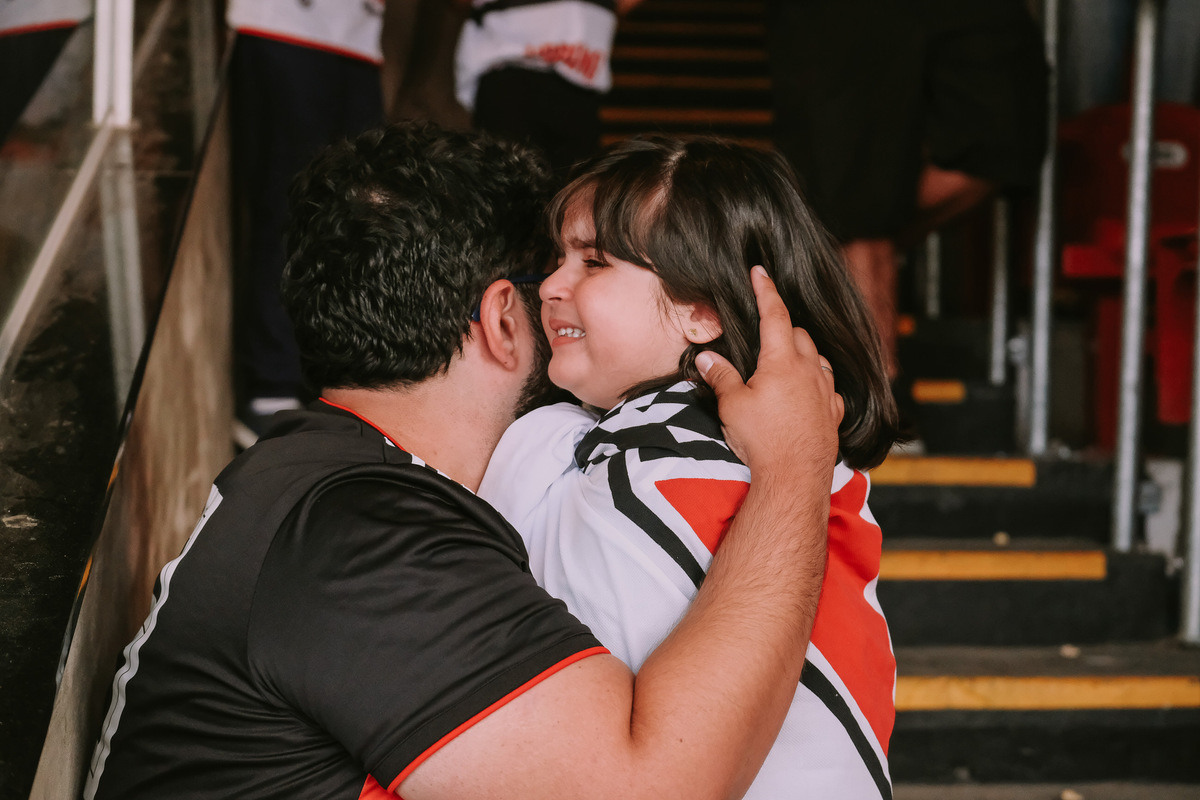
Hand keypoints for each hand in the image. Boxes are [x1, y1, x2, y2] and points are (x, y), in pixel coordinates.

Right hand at [696, 266, 842, 475]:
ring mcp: (825, 391)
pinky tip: (808, 392)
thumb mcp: (731, 405)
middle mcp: (809, 370)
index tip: (760, 272)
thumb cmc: (762, 439)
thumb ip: (720, 376)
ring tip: (785, 362)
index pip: (774, 314)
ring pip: (817, 358)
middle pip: (799, 334)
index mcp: (782, 361)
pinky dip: (817, 381)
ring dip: (802, 353)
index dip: (766, 290)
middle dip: (782, 327)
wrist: (795, 477)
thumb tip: (706, 357)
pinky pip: (828, 386)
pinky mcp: (833, 413)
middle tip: (763, 334)